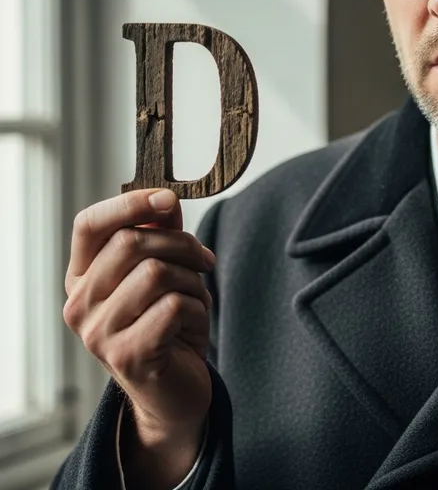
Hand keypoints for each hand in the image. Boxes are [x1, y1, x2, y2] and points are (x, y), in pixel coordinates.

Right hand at [63, 189, 214, 448]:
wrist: (174, 390)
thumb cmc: (168, 322)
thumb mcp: (164, 269)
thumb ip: (159, 232)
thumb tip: (164, 198)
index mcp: (83, 276)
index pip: (89, 224)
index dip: (130, 203)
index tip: (168, 200)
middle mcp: (79, 304)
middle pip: (132, 243)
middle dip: (182, 245)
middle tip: (205, 261)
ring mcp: (98, 333)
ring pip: (156, 273)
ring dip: (192, 281)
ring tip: (196, 299)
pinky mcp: (126, 357)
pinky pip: (173, 307)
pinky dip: (197, 309)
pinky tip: (192, 324)